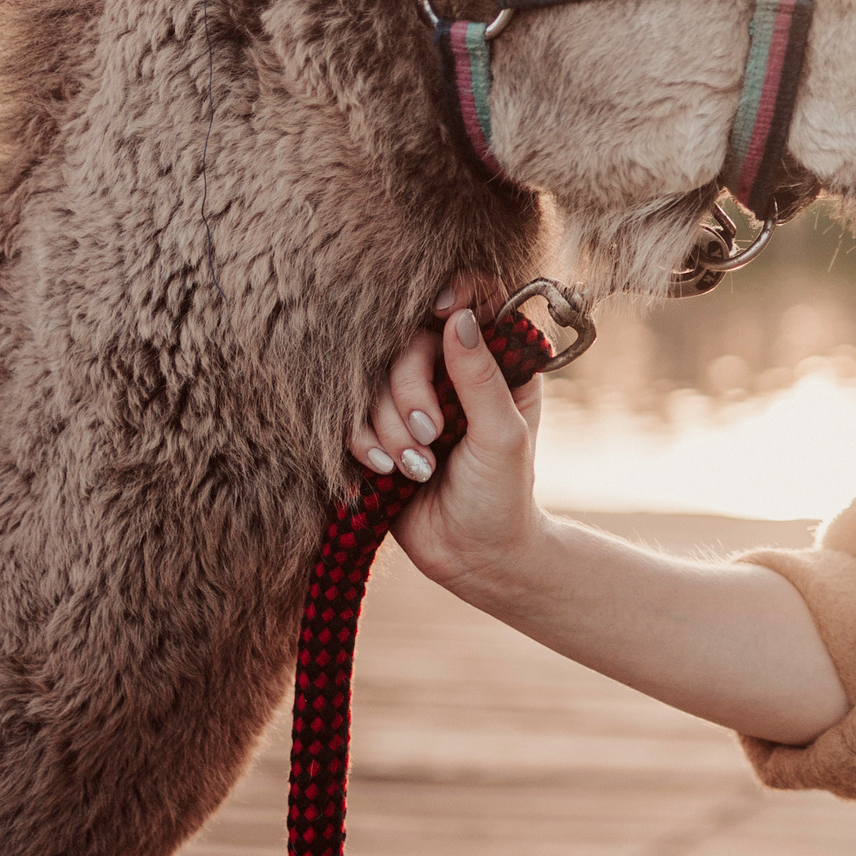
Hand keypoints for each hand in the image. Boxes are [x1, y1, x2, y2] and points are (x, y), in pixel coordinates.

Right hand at [349, 274, 544, 596]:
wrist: (475, 559)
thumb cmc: (504, 497)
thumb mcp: (503, 435)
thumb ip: (480, 378)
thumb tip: (457, 317)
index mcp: (494, 366)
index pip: (473, 305)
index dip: (453, 296)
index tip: (439, 311)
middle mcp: (449, 376)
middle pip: (406, 342)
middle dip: (409, 390)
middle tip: (430, 435)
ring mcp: (411, 404)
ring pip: (373, 381)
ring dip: (388, 427)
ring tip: (416, 468)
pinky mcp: (379, 434)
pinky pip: (351, 418)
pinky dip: (364, 443)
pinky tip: (386, 473)